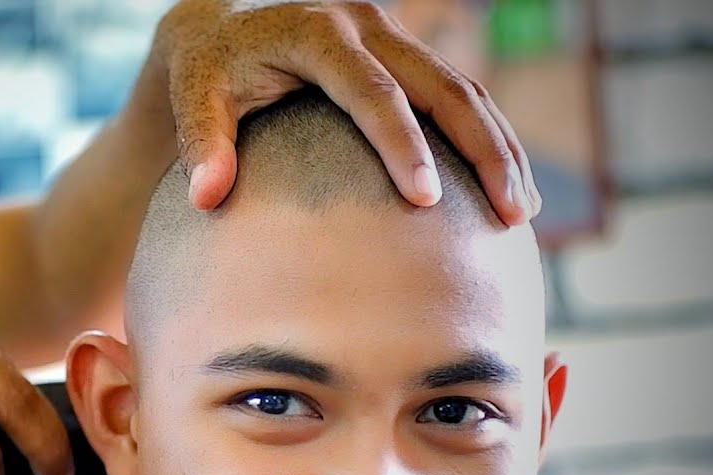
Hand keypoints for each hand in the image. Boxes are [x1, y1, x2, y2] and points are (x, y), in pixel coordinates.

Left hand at [151, 0, 538, 223]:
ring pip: (464, 88)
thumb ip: (202, 144)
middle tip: (507, 213)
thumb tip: (206, 197)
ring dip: (499, 147)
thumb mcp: (194, 98)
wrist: (222, 22)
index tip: (426, 199)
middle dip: (482, 149)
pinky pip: (459, 92)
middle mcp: (365, 24)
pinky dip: (487, 137)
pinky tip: (502, 187)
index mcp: (317, 33)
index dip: (403, 144)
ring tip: (518, 211)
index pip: (372, 92)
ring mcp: (392, 35)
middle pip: (443, 86)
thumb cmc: (208, 69)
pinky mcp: (404, 54)